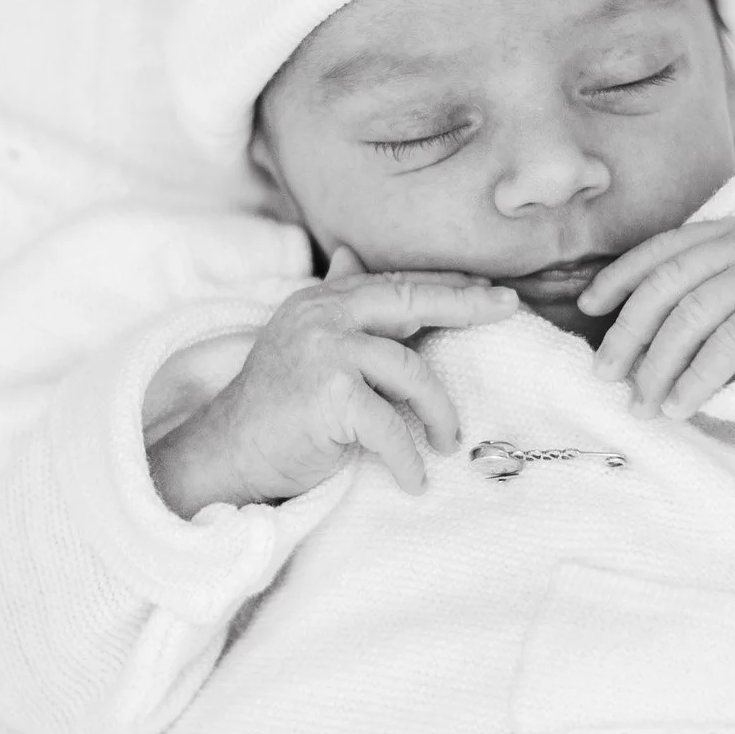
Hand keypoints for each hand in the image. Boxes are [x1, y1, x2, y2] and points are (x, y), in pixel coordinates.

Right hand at [150, 248, 515, 515]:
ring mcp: (324, 352)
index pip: (396, 284)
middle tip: (508, 309)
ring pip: (410, 370)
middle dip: (466, 304)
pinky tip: (414, 479)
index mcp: (323, 302)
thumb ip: (333, 300)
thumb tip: (351, 254)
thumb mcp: (304, 341)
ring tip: (447, 441)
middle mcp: (322, 316)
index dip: (447, 284)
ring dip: (438, 411)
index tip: (491, 288)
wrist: (226, 453)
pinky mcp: (328, 396)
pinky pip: (390, 426)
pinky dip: (408, 458)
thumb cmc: (275, 406)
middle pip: (411, 300)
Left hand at [578, 212, 734, 420]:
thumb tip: (656, 323)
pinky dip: (699, 377)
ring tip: (642, 405)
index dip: (620, 276)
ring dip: (658, 366)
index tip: (589, 307)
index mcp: (728, 230)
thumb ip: (718, 271)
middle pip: (665, 288)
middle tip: (604, 375)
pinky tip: (682, 405)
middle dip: (628, 334)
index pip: (661, 249)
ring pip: (691, 318)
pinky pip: (731, 343)